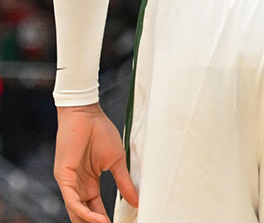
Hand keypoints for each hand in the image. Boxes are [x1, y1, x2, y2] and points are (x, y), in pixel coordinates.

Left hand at [54, 104, 138, 222]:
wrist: (87, 115)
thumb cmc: (100, 133)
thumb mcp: (117, 162)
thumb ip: (124, 183)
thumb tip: (137, 201)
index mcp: (89, 182)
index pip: (94, 207)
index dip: (104, 218)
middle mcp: (77, 185)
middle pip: (83, 212)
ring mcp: (69, 182)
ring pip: (76, 210)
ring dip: (90, 222)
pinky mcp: (64, 177)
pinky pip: (73, 201)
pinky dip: (84, 212)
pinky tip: (97, 220)